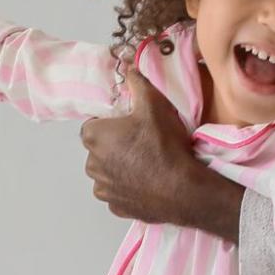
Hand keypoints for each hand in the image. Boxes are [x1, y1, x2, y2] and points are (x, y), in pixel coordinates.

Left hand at [79, 74, 244, 239]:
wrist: (182, 190)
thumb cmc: (164, 146)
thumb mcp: (154, 105)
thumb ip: (138, 83)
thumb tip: (130, 67)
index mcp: (94, 137)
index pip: (93, 125)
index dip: (111, 124)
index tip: (130, 125)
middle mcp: (92, 164)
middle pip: (99, 150)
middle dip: (115, 147)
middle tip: (141, 144)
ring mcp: (103, 189)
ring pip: (108, 173)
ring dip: (121, 169)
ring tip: (147, 165)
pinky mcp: (116, 208)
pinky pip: (118, 194)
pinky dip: (128, 189)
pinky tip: (148, 183)